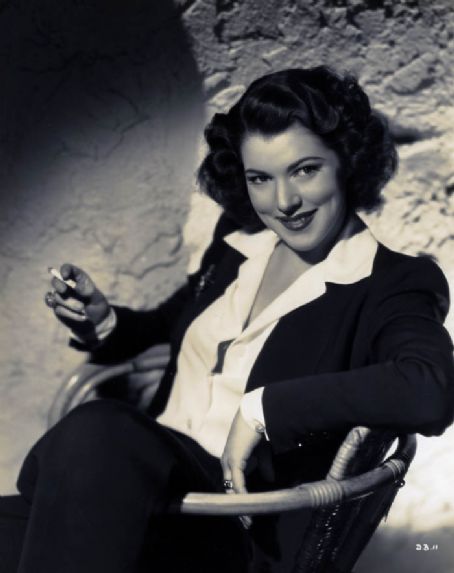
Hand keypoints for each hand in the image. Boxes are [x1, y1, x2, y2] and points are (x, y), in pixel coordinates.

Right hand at [45, 263, 109, 340]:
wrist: (95, 322)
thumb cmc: (98, 306)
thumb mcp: (98, 298)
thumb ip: (89, 291)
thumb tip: (77, 287)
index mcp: (78, 278)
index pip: (68, 268)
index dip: (65, 270)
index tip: (65, 276)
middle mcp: (67, 285)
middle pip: (56, 280)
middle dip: (59, 285)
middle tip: (63, 290)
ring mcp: (60, 296)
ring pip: (57, 297)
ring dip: (69, 304)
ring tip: (82, 309)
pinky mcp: (56, 306)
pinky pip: (55, 306)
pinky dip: (65, 311)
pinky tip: (72, 313)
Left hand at [221, 409, 262, 526]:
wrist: (255, 415)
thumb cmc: (257, 430)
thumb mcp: (262, 452)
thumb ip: (264, 466)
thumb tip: (270, 479)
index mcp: (230, 460)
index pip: (231, 483)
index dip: (239, 497)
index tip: (247, 512)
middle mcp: (226, 462)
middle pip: (228, 489)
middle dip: (238, 506)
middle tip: (248, 522)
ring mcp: (228, 462)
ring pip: (231, 489)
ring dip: (240, 505)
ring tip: (248, 519)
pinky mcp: (234, 462)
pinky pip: (237, 483)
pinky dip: (243, 495)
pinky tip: (249, 505)